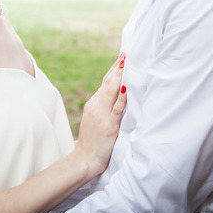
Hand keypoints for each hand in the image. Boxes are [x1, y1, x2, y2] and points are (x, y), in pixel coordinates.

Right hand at [74, 53, 126, 176]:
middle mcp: (96, 106)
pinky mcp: (109, 126)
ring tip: (127, 63)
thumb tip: (116, 92)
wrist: (85, 159)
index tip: (122, 55)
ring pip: (111, 91)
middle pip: (108, 82)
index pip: (105, 81)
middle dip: (119, 68)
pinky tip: (126, 88)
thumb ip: (104, 106)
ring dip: (120, 76)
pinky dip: (121, 98)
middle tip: (128, 53)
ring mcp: (102, 115)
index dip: (114, 68)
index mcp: (93, 103)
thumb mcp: (96, 119)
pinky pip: (116, 109)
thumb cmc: (93, 140)